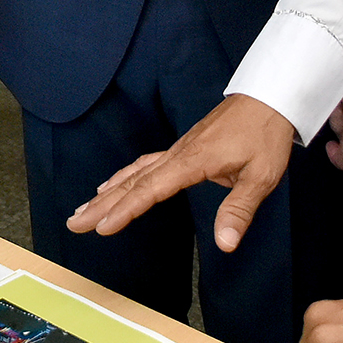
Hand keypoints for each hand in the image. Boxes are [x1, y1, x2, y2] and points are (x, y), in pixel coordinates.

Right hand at [67, 93, 294, 252]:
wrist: (268, 99)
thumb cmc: (265, 136)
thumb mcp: (261, 177)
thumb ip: (239, 210)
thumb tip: (225, 243)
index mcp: (193, 161)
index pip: (151, 189)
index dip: (125, 209)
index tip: (102, 227)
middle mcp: (178, 154)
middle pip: (132, 181)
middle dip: (101, 204)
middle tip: (74, 224)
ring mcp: (178, 150)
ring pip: (133, 172)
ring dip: (107, 192)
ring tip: (82, 210)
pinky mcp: (182, 148)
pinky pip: (144, 164)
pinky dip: (124, 176)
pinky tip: (112, 184)